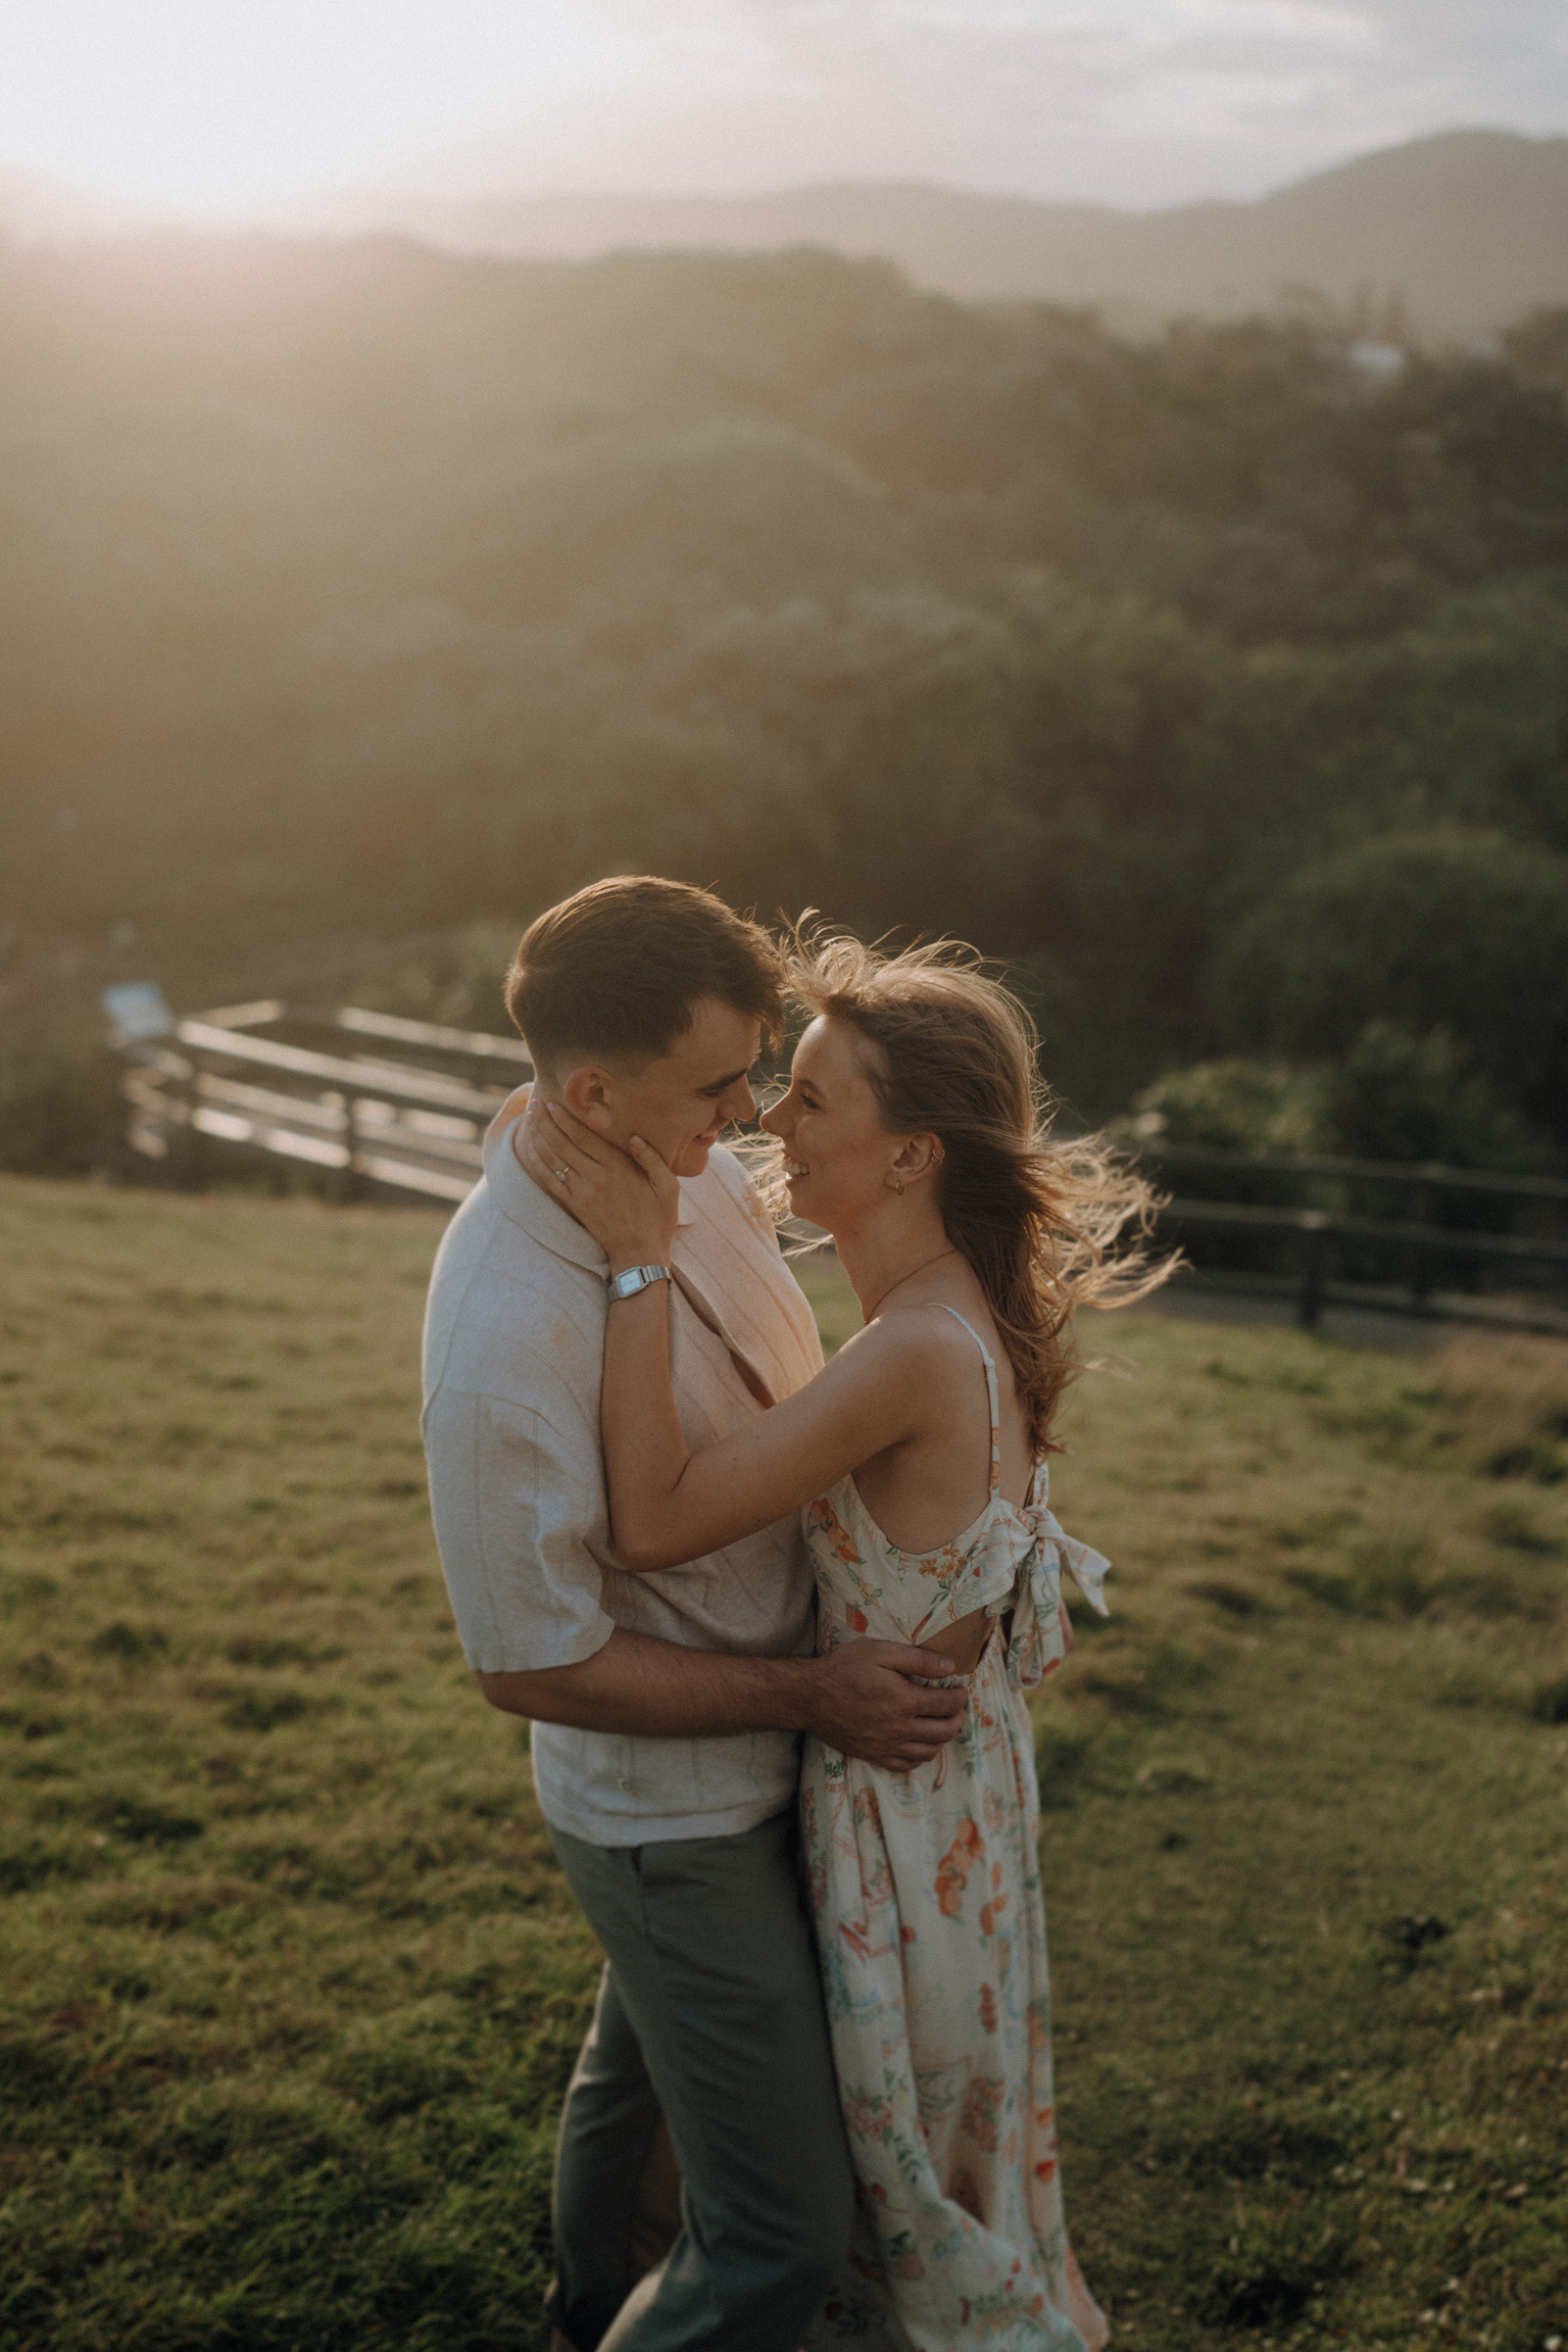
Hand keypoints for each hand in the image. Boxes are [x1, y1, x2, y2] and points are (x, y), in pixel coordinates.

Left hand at [518, 1097, 679, 1268]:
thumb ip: (653, 1159)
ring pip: (553, 1160)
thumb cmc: (658, 1219)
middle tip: (535, 1105)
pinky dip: (539, 1163)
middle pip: (563, 1144)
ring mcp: (583, 1194)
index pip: (583, 1137)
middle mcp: (597, 1179)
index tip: (552, 1104)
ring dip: (539, 1138)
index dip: (564, 1119)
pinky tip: (532, 1150)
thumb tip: (635, 1137)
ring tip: (530, 1120)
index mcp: (619, 1169)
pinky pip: (551, 1182)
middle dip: (546, 1123)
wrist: (640, 1255)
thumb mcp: (668, 1187)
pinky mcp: (576, 1207)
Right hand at [805, 1639, 965, 1772]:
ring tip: (940, 1723)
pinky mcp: (874, 1756)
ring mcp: (887, 1746)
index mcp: (905, 1702)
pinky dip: (920, 1756)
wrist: (810, 1697)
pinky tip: (919, 1744)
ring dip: (942, 1738)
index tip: (961, 1689)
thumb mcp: (881, 1652)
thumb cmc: (844, 1669)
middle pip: (944, 1731)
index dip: (960, 1696)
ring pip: (929, 1751)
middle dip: (956, 1718)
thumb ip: (918, 1659)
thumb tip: (950, 1666)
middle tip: (955, 1707)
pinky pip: (907, 1766)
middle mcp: (901, 1729)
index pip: (947, 1704)